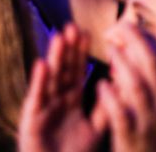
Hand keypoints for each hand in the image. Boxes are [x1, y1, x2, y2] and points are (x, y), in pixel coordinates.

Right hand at [19, 24, 101, 151]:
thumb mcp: (95, 129)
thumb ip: (107, 108)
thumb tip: (124, 84)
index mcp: (70, 101)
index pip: (77, 72)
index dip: (81, 53)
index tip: (87, 31)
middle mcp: (56, 101)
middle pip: (63, 70)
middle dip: (68, 49)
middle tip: (73, 26)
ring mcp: (43, 110)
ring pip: (50, 80)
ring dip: (55, 58)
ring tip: (60, 36)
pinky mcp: (31, 122)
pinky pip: (37, 99)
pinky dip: (39, 82)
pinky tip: (42, 64)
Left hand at [93, 24, 155, 151]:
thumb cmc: (154, 137)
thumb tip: (143, 48)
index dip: (150, 38)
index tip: (134, 27)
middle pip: (154, 64)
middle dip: (137, 41)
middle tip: (118, 27)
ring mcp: (150, 122)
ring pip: (138, 86)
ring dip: (123, 64)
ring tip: (109, 49)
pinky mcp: (132, 138)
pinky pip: (121, 113)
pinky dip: (111, 97)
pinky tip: (100, 85)